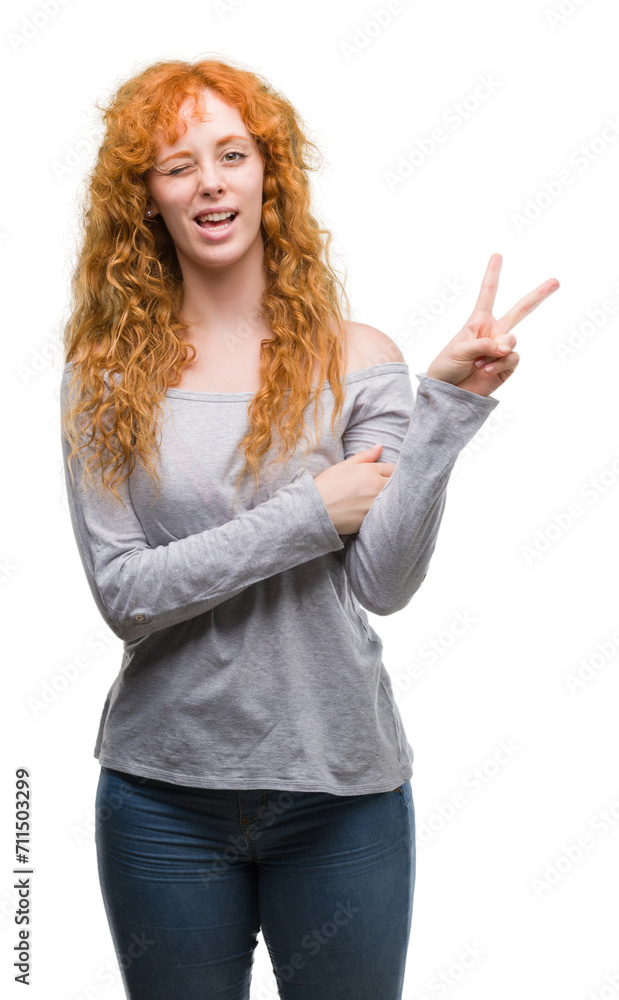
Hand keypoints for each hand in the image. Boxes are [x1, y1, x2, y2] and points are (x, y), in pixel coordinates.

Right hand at [314, 443, 394, 534]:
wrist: (314, 510)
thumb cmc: (325, 486)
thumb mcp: (343, 466)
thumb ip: (364, 457)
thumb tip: (379, 447)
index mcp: (370, 471)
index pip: (393, 469)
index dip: (392, 473)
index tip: (388, 477)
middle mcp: (377, 486)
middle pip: (398, 484)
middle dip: (396, 485)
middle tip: (390, 489)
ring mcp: (376, 504)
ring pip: (395, 500)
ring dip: (392, 499)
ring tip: (387, 502)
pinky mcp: (373, 519)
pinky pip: (387, 514)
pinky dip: (385, 512)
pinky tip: (379, 513)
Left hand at [426, 253, 559, 396]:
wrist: (449, 394)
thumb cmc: (446, 367)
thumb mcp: (458, 349)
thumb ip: (483, 344)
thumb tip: (506, 347)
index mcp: (478, 322)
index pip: (487, 294)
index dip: (493, 274)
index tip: (498, 255)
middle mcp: (493, 333)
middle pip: (520, 310)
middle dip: (538, 296)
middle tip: (556, 282)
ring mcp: (502, 349)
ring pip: (513, 340)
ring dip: (496, 352)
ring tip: (479, 363)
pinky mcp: (507, 366)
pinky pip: (512, 358)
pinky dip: (500, 364)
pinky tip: (486, 371)